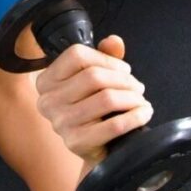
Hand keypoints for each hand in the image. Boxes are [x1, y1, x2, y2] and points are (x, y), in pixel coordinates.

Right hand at [34, 36, 151, 161]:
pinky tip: (143, 114)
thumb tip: (114, 41)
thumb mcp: (94, 80)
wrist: (93, 149)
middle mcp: (48, 101)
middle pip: (94, 76)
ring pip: (107, 99)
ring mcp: (60, 123)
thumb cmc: (93, 110)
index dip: (106, 59)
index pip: (76, 55)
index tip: (123, 69)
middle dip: (125, 80)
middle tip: (137, 87)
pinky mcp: (76, 142)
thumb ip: (103, 56)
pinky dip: (135, 117)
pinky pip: (114, 125)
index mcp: (47, 80)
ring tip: (140, 101)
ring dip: (133, 98)